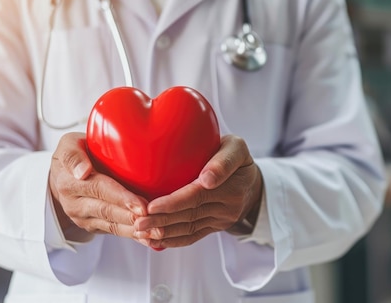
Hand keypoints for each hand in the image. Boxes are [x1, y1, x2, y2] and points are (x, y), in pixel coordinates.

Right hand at [49, 132, 148, 241]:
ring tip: (157, 232)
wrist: (62, 176)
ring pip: (112, 225)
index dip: (122, 198)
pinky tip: (149, 238)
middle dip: (133, 217)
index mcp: (69, 183)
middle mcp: (75, 204)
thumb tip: (83, 172)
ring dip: (136, 230)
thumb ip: (74, 156)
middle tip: (155, 220)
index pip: (100, 190)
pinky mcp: (93, 226)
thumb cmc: (76, 154)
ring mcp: (83, 218)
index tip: (141, 205)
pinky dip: (133, 235)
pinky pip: (114, 231)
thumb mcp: (68, 146)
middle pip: (108, 211)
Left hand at [133, 135, 263, 248]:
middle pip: (190, 214)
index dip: (173, 202)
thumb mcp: (236, 148)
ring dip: (164, 232)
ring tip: (141, 232)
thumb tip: (207, 179)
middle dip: (161, 220)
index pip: (197, 195)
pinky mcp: (216, 227)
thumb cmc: (238, 158)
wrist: (253, 182)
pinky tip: (156, 241)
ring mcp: (222, 219)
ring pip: (189, 227)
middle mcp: (228, 205)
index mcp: (232, 184)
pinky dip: (174, 240)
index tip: (151, 206)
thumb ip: (224, 160)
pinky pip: (194, 236)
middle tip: (138, 222)